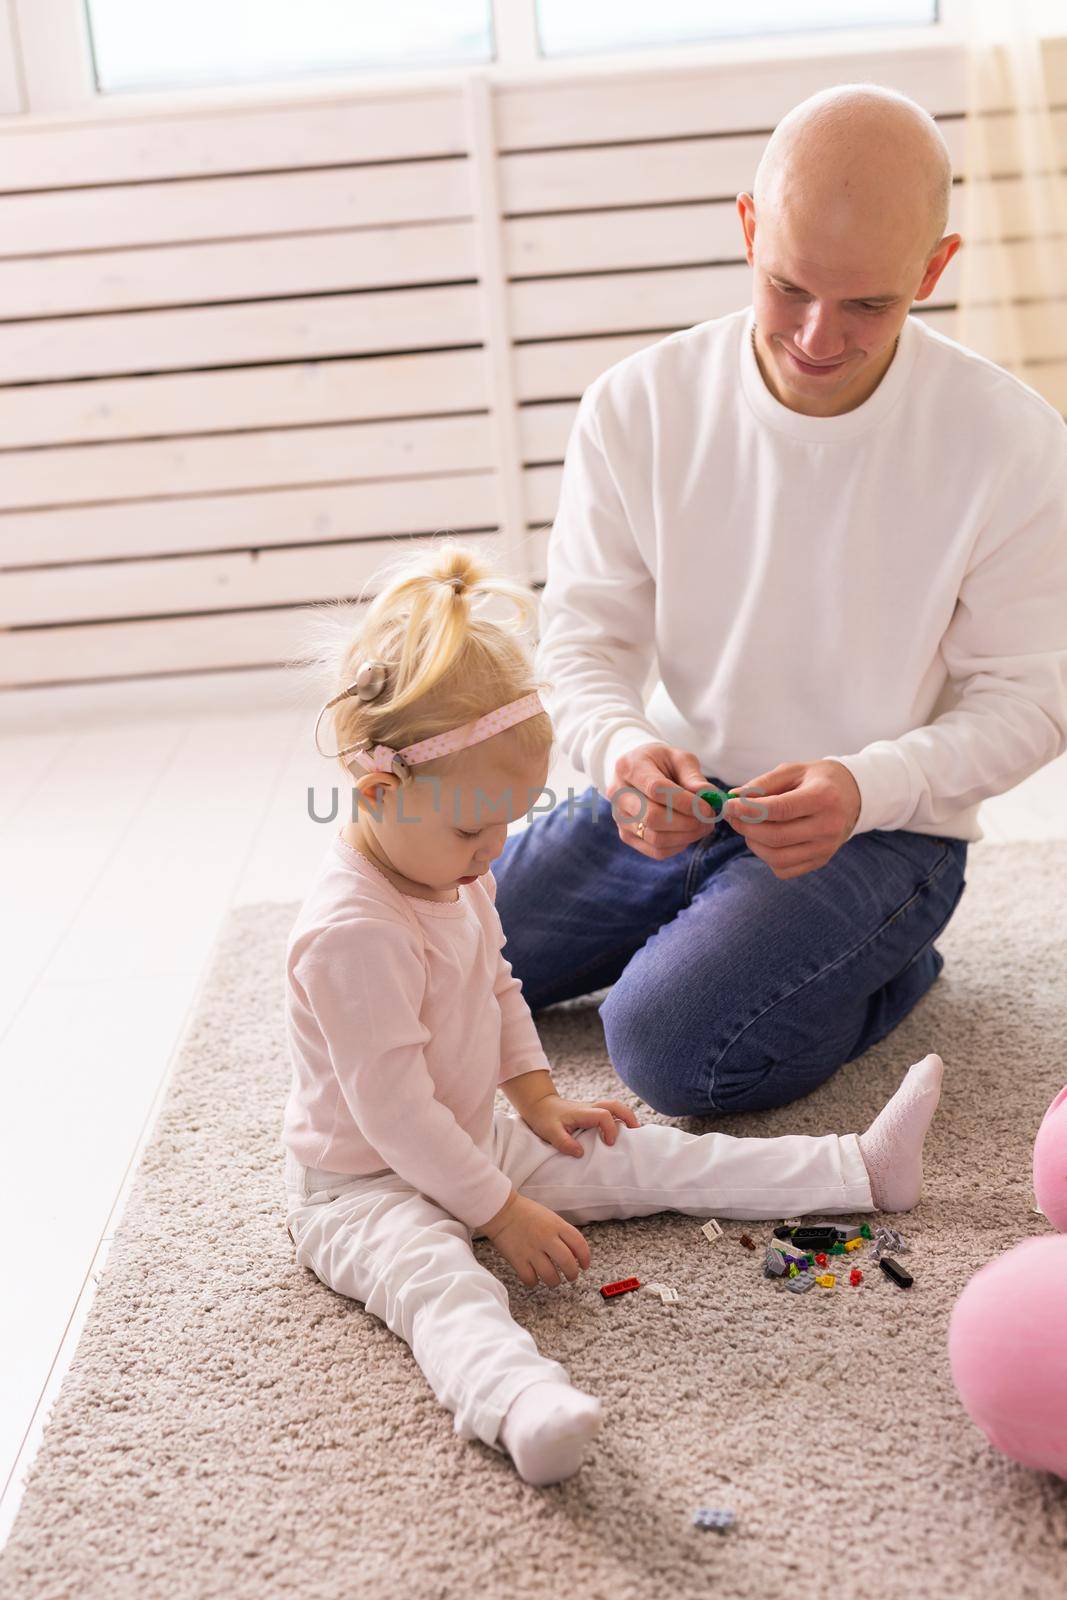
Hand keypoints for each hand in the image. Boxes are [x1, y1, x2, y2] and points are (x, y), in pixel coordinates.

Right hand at [480, 1188, 591, 1287]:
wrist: (501, 1210)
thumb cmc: (527, 1213)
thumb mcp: (550, 1218)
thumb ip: (563, 1233)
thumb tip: (575, 1254)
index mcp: (557, 1225)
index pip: (579, 1244)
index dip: (585, 1258)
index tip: (584, 1265)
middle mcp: (546, 1238)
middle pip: (568, 1263)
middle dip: (572, 1274)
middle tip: (571, 1276)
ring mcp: (532, 1250)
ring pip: (550, 1276)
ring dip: (555, 1281)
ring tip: (553, 1279)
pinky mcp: (517, 1260)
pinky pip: (530, 1279)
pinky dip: (534, 1281)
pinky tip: (534, 1277)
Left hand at [522, 1092, 640, 1155]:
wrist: (539, 1104)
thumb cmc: (544, 1118)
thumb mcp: (550, 1132)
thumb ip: (564, 1142)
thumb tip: (580, 1153)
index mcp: (582, 1112)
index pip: (603, 1115)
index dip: (610, 1129)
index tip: (609, 1144)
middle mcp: (590, 1108)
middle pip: (615, 1105)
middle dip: (628, 1116)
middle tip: (636, 1132)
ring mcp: (591, 1109)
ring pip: (614, 1106)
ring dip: (626, 1117)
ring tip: (633, 1133)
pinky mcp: (591, 1113)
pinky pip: (609, 1112)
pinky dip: (619, 1119)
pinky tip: (621, 1132)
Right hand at [609, 743, 719, 858]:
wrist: (638, 772)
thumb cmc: (662, 762)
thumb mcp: (679, 759)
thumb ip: (694, 777)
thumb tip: (710, 796)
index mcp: (629, 767)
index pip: (656, 789)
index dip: (685, 802)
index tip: (707, 808)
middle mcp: (618, 794)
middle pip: (652, 817)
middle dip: (686, 822)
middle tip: (708, 819)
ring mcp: (619, 817)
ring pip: (654, 837)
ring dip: (685, 836)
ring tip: (703, 826)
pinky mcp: (626, 835)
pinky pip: (655, 851)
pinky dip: (678, 846)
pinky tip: (688, 833)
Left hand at [723, 759, 860, 879]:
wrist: (852, 796)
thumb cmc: (817, 780)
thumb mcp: (793, 771)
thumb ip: (763, 784)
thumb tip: (734, 798)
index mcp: (824, 797)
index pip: (780, 809)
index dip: (749, 810)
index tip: (729, 805)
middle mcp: (829, 826)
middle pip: (776, 836)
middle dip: (746, 827)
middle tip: (733, 816)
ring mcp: (826, 847)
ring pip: (778, 857)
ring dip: (753, 843)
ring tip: (749, 827)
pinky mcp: (821, 861)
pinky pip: (784, 869)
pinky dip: (767, 857)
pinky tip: (766, 840)